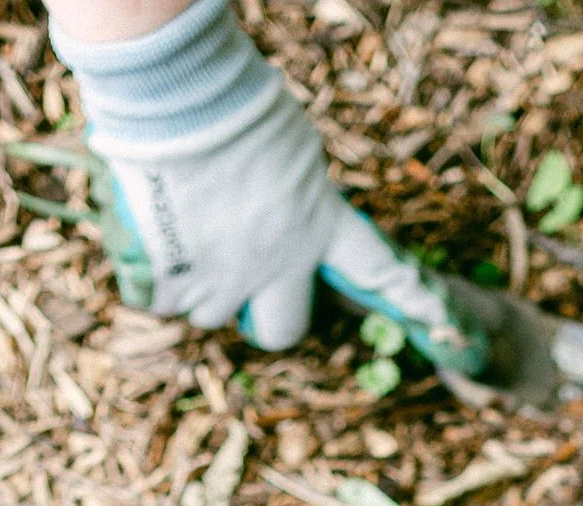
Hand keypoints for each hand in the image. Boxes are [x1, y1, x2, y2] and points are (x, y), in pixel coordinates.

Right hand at [52, 0, 481, 355]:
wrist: (174, 96)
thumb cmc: (229, 104)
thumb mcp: (290, 147)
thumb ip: (297, 195)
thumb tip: (282, 222)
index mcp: (317, 222)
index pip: (374, 266)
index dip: (405, 296)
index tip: (435, 319)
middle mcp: (278, 266)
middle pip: (282, 331)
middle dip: (262, 314)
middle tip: (239, 278)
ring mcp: (223, 283)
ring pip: (207, 311)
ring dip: (193, 279)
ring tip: (179, 220)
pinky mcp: (170, 287)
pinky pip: (156, 296)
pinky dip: (147, 270)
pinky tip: (149, 224)